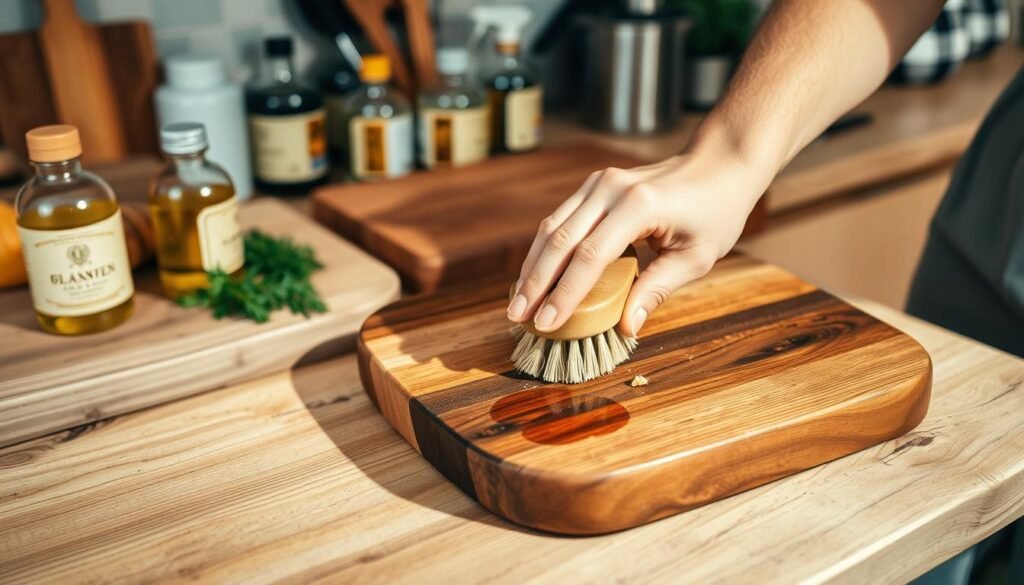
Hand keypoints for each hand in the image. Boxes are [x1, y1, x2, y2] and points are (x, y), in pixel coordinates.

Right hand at [506, 146, 768, 336]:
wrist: (719, 164)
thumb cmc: (715, 212)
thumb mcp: (695, 257)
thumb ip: (656, 289)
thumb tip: (626, 327)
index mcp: (639, 205)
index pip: (590, 256)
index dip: (565, 293)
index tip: (546, 323)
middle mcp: (611, 189)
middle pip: (560, 240)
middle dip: (536, 283)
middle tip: (518, 317)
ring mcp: (599, 183)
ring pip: (552, 227)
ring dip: (532, 267)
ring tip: (518, 302)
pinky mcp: (593, 185)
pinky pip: (560, 219)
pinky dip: (544, 250)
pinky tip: (535, 276)